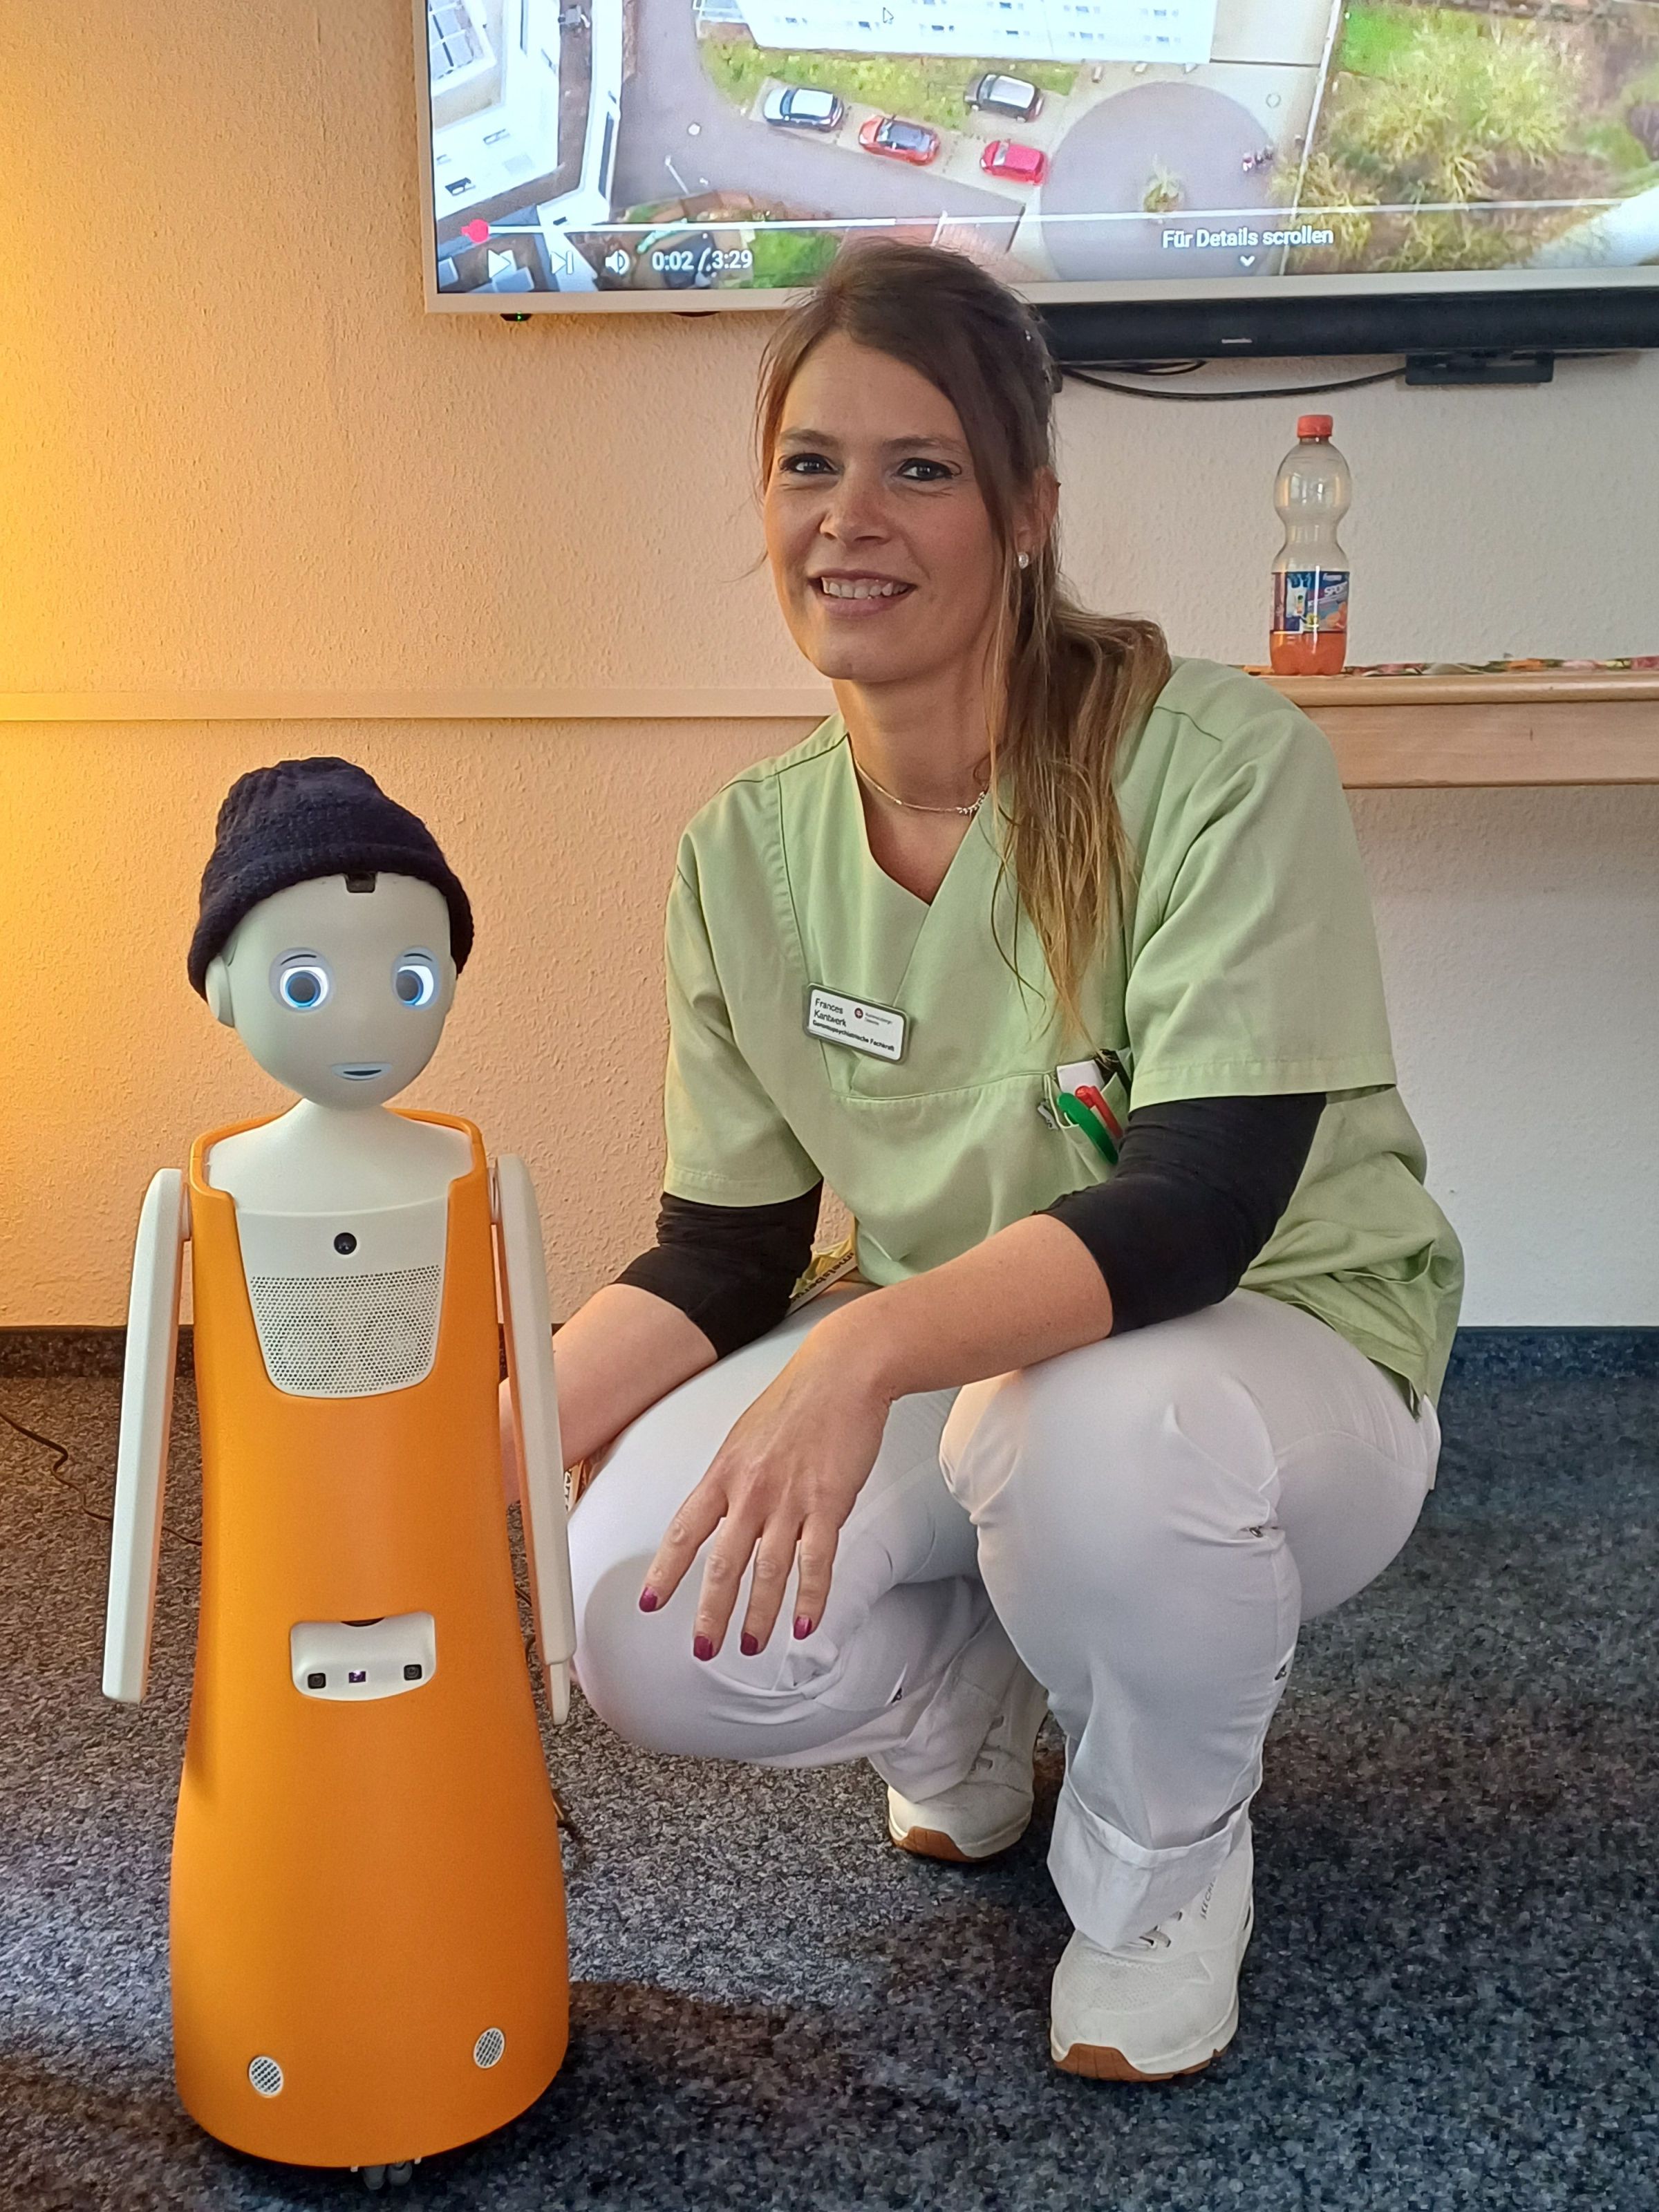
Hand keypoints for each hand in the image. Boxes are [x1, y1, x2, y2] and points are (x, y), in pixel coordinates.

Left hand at [637, 1315, 889, 1660]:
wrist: (841, 1372)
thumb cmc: (795, 1401)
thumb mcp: (745, 1437)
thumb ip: (731, 1478)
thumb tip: (719, 1511)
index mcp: (724, 1474)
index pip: (685, 1531)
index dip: (665, 1572)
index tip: (650, 1603)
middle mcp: (750, 1491)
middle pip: (722, 1564)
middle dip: (710, 1613)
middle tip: (703, 1650)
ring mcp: (790, 1500)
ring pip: (768, 1571)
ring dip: (758, 1616)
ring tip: (752, 1647)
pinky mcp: (829, 1503)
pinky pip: (816, 1561)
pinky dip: (811, 1598)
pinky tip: (806, 1625)